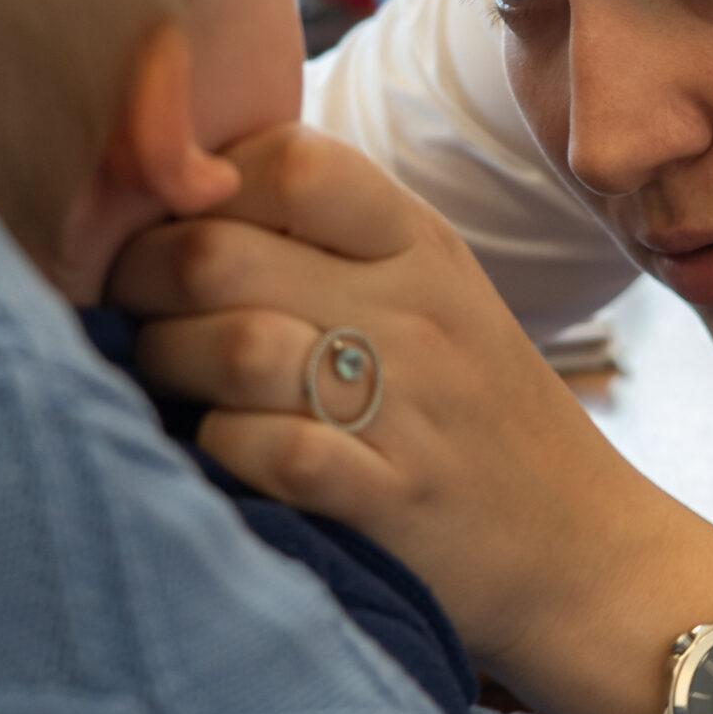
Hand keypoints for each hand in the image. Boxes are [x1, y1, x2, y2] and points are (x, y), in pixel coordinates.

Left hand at [105, 125, 711, 678]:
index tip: (170, 225)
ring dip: (165, 366)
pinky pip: (269, 452)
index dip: (200, 183)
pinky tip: (219, 454)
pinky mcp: (393, 502)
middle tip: (125, 309)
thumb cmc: (477, 415)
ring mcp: (408, 409)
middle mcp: (415, 312)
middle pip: (222, 253)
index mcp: (420, 246)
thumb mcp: (433, 294)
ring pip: (235, 348)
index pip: (290, 159)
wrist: (587, 553)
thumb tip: (180, 191)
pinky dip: (219, 450)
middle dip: (139, 280)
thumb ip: (332, 240)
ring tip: (158, 382)